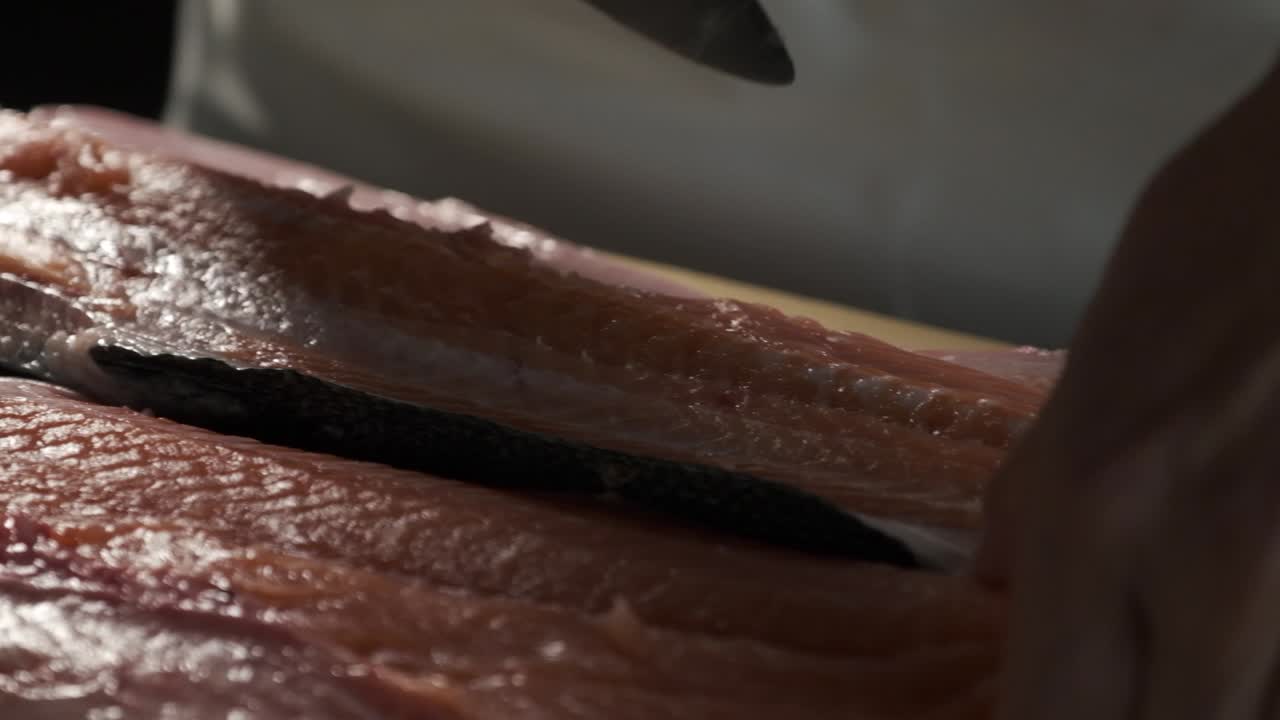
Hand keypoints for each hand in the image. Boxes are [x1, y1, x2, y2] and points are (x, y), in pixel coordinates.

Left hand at [977, 52, 1279, 717]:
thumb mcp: (1098, 359)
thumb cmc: (1229, 240)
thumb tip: (993, 581)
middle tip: (1145, 686)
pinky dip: (1273, 668)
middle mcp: (1212, 572)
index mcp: (1101, 514)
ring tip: (1199, 657)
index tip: (1068, 714)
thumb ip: (1035, 490)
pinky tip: (1254, 634)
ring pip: (1252, 711)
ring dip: (1226, 695)